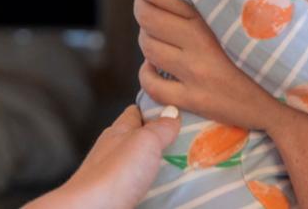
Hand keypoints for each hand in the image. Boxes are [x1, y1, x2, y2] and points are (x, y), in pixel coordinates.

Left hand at [25, 105, 179, 208]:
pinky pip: (142, 189)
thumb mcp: (143, 142)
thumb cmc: (113, 174)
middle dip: (166, 143)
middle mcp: (115, 151)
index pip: (137, 112)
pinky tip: (171, 191)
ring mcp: (116, 176)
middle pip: (143, 141)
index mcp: (118, 131)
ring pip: (144, 167)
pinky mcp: (119, 197)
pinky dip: (156, 188)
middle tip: (193, 146)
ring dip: (163, 168)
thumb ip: (159, 127)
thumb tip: (172, 112)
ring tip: (189, 169)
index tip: (181, 113)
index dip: (157, 110)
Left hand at [134, 0, 294, 131]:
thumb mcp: (293, 4)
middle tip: (146, 4)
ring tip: (154, 32)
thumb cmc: (298, 49)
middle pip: (148, 18)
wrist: (301, 104)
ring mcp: (195, 74)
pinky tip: (154, 67)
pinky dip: (147, 74)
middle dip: (142, 7)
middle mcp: (200, 43)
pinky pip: (153, 87)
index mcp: (218, 14)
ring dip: (146, 37)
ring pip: (149, 49)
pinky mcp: (195, 100)